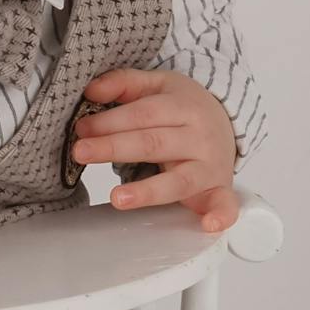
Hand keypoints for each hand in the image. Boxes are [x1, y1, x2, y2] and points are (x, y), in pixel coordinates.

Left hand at [71, 67, 240, 234]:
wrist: (228, 124)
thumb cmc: (184, 109)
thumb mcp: (157, 85)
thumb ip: (124, 83)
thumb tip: (91, 90)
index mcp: (183, 107)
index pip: (143, 115)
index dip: (111, 121)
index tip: (82, 128)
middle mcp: (198, 137)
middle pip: (154, 144)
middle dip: (115, 147)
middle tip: (81, 151)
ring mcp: (209, 166)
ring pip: (179, 180)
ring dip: (149, 191)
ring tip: (118, 197)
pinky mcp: (218, 190)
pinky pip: (224, 205)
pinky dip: (221, 215)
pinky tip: (209, 226)